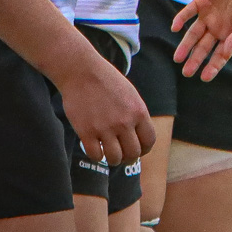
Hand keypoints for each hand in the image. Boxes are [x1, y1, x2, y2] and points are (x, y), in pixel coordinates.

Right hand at [54, 47, 155, 166]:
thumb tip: (140, 137)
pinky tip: (95, 148)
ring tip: (109, 154)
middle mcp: (124, 122)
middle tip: (122, 155)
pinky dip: (97, 156)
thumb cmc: (106, 81)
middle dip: (129, 157)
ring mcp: (105, 128)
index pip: (149, 141)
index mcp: (138, 112)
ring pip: (115, 158)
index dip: (144, 149)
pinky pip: (96, 155)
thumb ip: (136, 115)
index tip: (138, 150)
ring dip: (113, 160)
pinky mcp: (86, 132)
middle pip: (133, 153)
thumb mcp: (131, 95)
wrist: (82, 71)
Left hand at [170, 0, 231, 79]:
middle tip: (186, 73)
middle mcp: (217, 26)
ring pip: (193, 33)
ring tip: (177, 58)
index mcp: (231, 33)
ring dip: (185, 45)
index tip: (205, 78)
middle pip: (203, 47)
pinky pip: (189, 11)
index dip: (213, 66)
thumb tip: (226, 52)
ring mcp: (208, 14)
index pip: (220, 54)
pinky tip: (175, 27)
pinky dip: (181, 18)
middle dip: (195, 60)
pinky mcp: (202, 0)